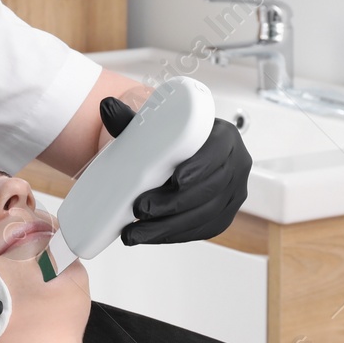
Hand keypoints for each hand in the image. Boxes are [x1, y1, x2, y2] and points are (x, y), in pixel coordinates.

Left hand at [99, 95, 251, 245]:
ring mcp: (233, 193)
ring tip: (137, 230)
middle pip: (211, 189)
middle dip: (174, 204)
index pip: (218, 152)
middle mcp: (236, 165)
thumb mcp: (155, 126)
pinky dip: (176, 235)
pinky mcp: (224, 214)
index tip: (176, 179)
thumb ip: (131, 119)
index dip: (200, 166)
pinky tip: (152, 236)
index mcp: (225, 138)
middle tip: (141, 209)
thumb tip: (107, 106)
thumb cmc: (174, 138)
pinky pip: (204, 229)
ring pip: (206, 215)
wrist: (183, 153)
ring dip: (169, 226)